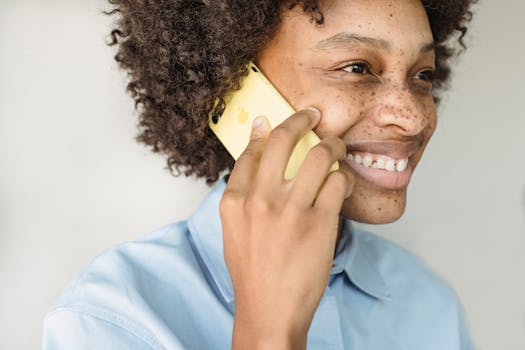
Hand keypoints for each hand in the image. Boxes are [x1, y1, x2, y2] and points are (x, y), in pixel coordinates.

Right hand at [220, 108, 354, 349]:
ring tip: (337, 146)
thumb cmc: (253, 273)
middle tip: (312, 114)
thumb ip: (242, 194)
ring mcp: (291, 210)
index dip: (267, 130)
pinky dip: (345, 177)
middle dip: (301, 118)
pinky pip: (339, 182)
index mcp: (234, 201)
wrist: (269, 311)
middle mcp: (260, 199)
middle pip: (283, 139)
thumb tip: (257, 158)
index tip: (275, 119)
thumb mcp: (233, 231)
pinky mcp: (320, 223)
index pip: (252, 151)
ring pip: (320, 154)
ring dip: (333, 144)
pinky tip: (343, 182)